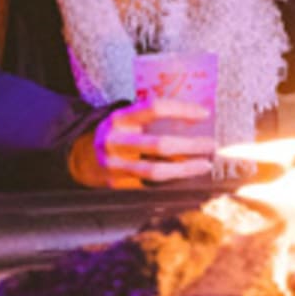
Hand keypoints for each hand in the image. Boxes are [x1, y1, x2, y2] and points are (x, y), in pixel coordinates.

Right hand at [69, 100, 214, 187]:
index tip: (204, 113)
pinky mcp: (116, 185)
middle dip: (190, 146)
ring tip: (204, 165)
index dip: (181, 110)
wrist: (83, 157)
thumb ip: (152, 119)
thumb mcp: (128, 119)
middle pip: (159, 144)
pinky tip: (186, 178)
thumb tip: (196, 118)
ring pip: (155, 171)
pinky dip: (171, 183)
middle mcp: (115, 141)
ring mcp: (114, 166)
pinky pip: (149, 186)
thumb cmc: (119, 134)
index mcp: (120, 118)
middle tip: (211, 145)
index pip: (154, 109)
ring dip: (185, 169)